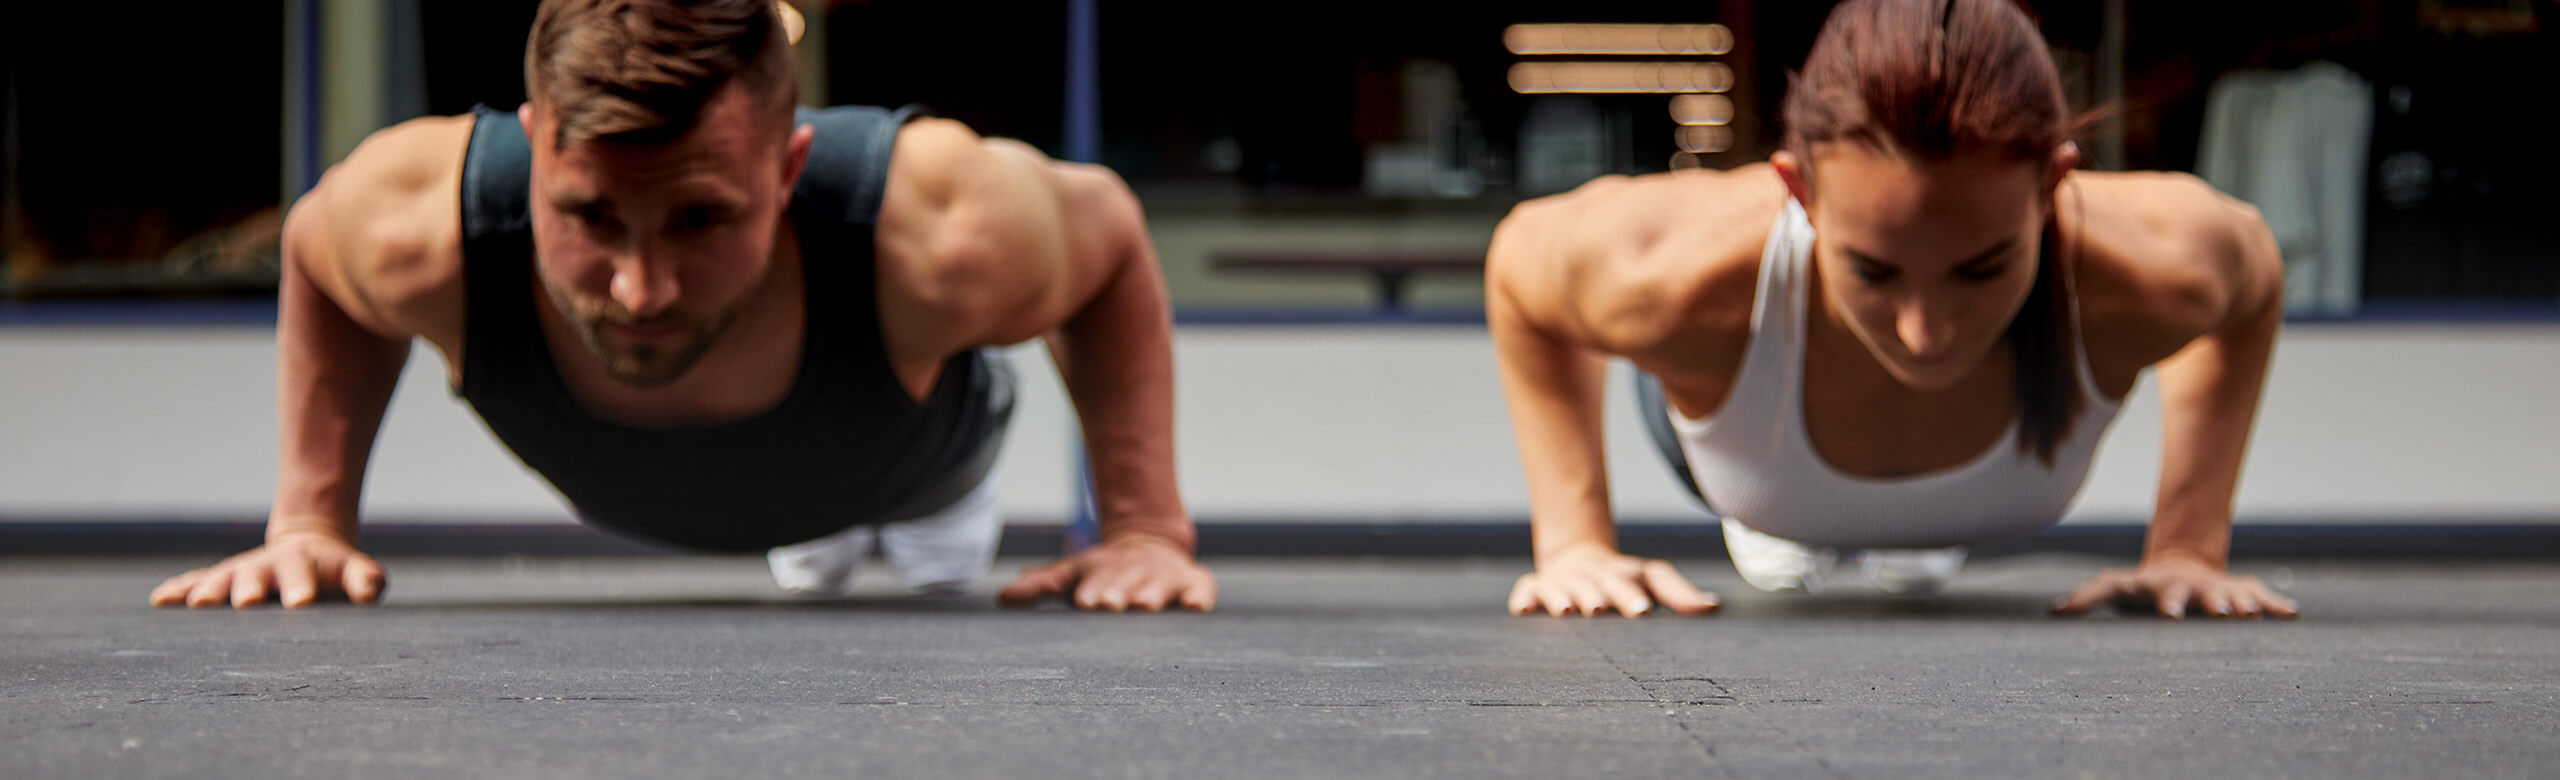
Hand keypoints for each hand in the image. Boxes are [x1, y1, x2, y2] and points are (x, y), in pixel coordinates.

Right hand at [148, 530, 386, 608]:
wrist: (308, 548)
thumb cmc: (336, 572)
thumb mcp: (357, 572)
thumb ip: (365, 581)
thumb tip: (369, 590)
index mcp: (302, 565)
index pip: (303, 577)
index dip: (302, 588)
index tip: (301, 602)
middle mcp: (265, 568)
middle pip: (255, 577)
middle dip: (250, 589)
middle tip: (246, 602)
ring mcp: (238, 573)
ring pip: (220, 580)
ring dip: (208, 591)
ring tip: (198, 604)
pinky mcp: (218, 580)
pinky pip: (194, 582)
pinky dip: (178, 590)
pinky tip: (161, 600)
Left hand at [998, 534, 1214, 611]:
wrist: (1148, 544)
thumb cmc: (1103, 574)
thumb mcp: (1070, 574)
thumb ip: (1039, 587)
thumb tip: (1002, 598)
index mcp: (1102, 577)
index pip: (1095, 586)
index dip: (1091, 593)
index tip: (1084, 601)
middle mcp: (1132, 577)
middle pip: (1125, 586)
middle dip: (1118, 593)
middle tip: (1111, 603)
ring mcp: (1163, 580)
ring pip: (1158, 588)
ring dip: (1152, 595)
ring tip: (1147, 604)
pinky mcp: (1192, 584)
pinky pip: (1198, 590)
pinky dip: (1197, 596)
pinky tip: (1195, 606)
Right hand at [1509, 544, 1718, 617]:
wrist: (1578, 556)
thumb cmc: (1622, 577)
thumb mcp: (1651, 578)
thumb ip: (1679, 593)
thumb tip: (1713, 607)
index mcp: (1619, 576)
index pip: (1628, 583)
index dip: (1633, 595)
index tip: (1642, 610)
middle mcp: (1590, 577)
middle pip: (1593, 585)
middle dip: (1595, 595)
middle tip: (1598, 609)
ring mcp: (1562, 583)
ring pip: (1560, 588)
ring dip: (1561, 597)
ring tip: (1565, 611)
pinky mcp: (1536, 588)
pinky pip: (1527, 591)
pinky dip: (1524, 599)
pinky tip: (1524, 610)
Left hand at [2050, 557, 2297, 618]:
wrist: (2180, 565)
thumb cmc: (2142, 586)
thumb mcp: (2115, 587)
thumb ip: (2086, 597)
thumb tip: (2054, 611)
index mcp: (2165, 589)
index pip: (2166, 597)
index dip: (2169, 605)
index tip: (2172, 616)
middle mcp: (2196, 588)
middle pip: (2206, 595)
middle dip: (2214, 603)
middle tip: (2224, 613)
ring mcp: (2221, 590)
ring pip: (2238, 596)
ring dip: (2247, 605)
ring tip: (2256, 614)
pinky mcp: (2242, 592)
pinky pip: (2264, 597)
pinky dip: (2277, 604)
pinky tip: (2293, 614)